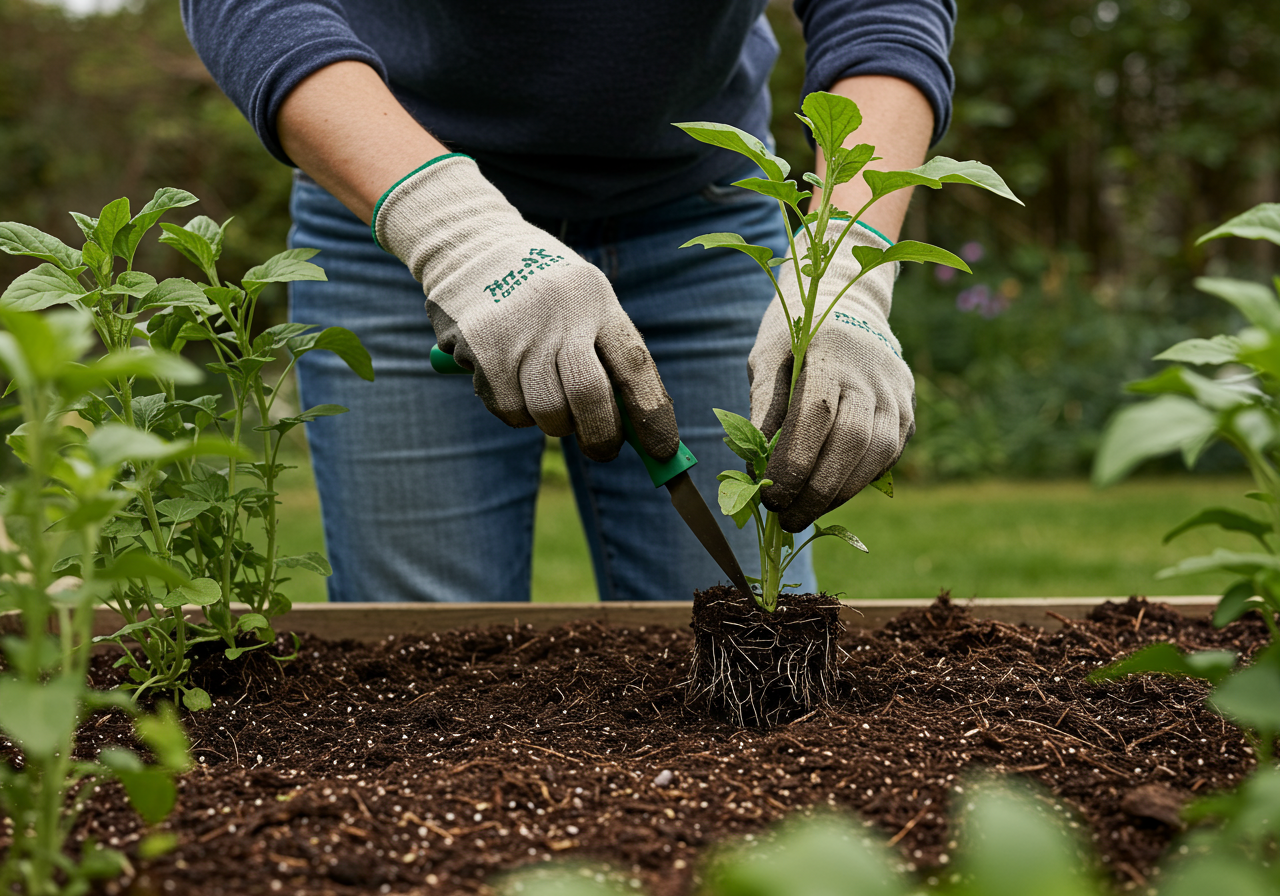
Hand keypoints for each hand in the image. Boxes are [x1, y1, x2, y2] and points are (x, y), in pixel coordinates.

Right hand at [374, 154, 678, 462]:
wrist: (469, 243)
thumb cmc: (542, 289)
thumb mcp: (582, 301)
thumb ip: (605, 355)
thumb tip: (632, 429)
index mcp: (597, 299)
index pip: (635, 365)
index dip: (653, 414)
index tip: (663, 452)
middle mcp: (561, 311)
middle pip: (589, 396)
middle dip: (601, 436)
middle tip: (604, 450)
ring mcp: (518, 329)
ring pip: (548, 412)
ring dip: (553, 422)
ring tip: (546, 397)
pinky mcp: (482, 348)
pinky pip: (510, 410)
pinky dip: (516, 412)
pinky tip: (509, 380)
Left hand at [749, 221, 914, 531]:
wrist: (848, 301)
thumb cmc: (796, 331)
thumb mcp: (768, 356)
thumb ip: (762, 407)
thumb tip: (753, 467)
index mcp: (833, 353)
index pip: (817, 416)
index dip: (794, 463)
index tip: (770, 496)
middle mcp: (874, 375)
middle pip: (851, 443)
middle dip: (816, 491)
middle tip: (785, 519)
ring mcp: (897, 395)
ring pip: (875, 456)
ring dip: (838, 494)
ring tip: (803, 515)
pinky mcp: (907, 412)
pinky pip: (886, 457)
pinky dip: (857, 483)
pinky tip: (828, 496)